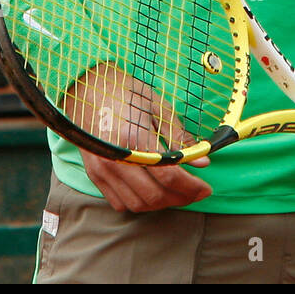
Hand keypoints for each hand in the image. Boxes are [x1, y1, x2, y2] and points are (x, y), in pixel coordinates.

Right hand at [63, 63, 211, 212]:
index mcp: (135, 138)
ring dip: (162, 204)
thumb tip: (202, 162)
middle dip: (181, 198)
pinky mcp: (94, 175)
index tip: (206, 188)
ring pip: (138, 204)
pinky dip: (141, 203)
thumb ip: (179, 137)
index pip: (168, 175)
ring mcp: (102, 169)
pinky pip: (120, 202)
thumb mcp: (158, 107)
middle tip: (197, 193)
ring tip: (179, 194)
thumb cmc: (128, 93)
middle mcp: (116, 159)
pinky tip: (155, 192)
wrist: (88, 88)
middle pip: (154, 194)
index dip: (191, 186)